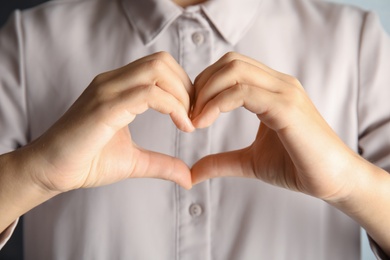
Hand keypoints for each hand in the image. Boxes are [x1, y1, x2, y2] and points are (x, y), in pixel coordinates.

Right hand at [22, 52, 193, 192]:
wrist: (51, 171)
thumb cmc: (87, 162)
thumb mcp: (134, 161)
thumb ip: (162, 164)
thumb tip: (189, 177)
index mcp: (118, 87)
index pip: (160, 66)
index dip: (184, 86)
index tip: (193, 114)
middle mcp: (112, 82)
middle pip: (162, 61)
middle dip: (187, 87)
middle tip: (194, 116)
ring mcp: (107, 91)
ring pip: (157, 70)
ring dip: (182, 95)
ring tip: (188, 122)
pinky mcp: (104, 107)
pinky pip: (148, 93)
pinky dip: (173, 106)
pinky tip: (181, 126)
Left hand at [191, 52, 359, 201]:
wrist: (334, 180)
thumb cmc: (296, 166)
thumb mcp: (249, 162)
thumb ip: (221, 162)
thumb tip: (192, 172)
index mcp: (272, 89)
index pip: (231, 67)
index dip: (205, 84)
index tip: (191, 112)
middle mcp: (279, 83)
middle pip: (230, 62)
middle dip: (202, 84)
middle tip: (189, 113)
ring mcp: (284, 92)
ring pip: (234, 70)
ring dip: (206, 92)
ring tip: (195, 119)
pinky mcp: (286, 107)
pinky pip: (243, 92)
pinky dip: (217, 104)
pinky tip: (204, 122)